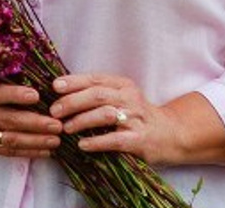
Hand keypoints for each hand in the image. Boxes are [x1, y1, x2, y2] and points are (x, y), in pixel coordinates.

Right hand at [0, 70, 60, 158]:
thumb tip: (25, 55)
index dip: (16, 95)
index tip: (36, 94)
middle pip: (9, 121)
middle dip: (35, 124)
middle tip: (57, 124)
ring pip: (11, 140)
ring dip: (35, 141)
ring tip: (56, 139)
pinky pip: (8, 152)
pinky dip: (28, 152)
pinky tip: (45, 151)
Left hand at [49, 73, 224, 166]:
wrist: (170, 133)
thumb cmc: (137, 115)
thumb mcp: (122, 97)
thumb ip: (100, 93)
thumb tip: (64, 93)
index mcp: (123, 85)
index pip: (95, 79)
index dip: (74, 81)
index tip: (55, 86)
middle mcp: (129, 98)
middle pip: (98, 95)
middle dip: (73, 101)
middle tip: (54, 110)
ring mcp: (135, 119)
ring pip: (105, 114)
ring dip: (82, 120)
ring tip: (66, 128)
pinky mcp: (139, 140)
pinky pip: (115, 140)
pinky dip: (97, 142)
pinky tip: (83, 145)